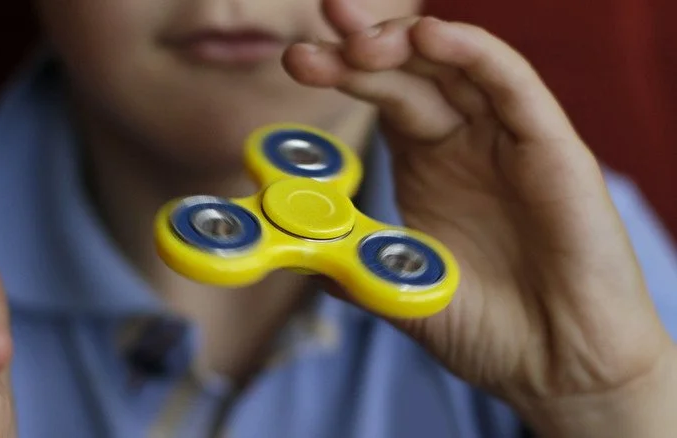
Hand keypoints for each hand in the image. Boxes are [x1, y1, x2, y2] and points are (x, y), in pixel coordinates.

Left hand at [284, 0, 675, 430]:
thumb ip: (350, 265)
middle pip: (411, 73)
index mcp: (428, 165)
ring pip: (456, 67)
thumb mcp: (401, 291)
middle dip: (359, 51)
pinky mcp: (553, 147)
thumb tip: (294, 252)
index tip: (298, 62)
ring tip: (354, 37)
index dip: (342, 75)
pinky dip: (471, 53)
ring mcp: (507, 140)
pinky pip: (511, 83)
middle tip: (311, 45)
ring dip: (404, 42)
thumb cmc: (489, 331)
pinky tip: (428, 37)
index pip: (383, 99)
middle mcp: (465, 143)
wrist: (558, 368)